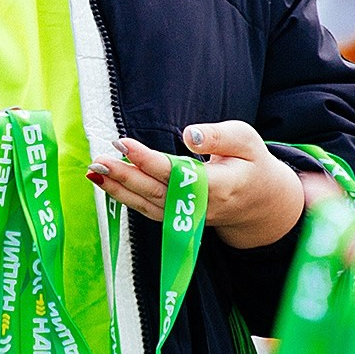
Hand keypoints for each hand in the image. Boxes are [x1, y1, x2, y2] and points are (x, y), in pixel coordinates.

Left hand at [90, 122, 304, 250]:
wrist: (260, 204)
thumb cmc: (252, 164)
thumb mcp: (247, 140)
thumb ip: (219, 136)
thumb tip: (189, 135)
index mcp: (220, 186)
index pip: (177, 174)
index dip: (148, 160)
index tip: (124, 143)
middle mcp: (200, 207)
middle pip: (156, 193)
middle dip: (125, 177)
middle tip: (99, 159)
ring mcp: (187, 216)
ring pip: (147, 205)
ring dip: (118, 189)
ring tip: (94, 171)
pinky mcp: (177, 217)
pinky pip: (147, 210)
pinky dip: (124, 198)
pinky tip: (106, 182)